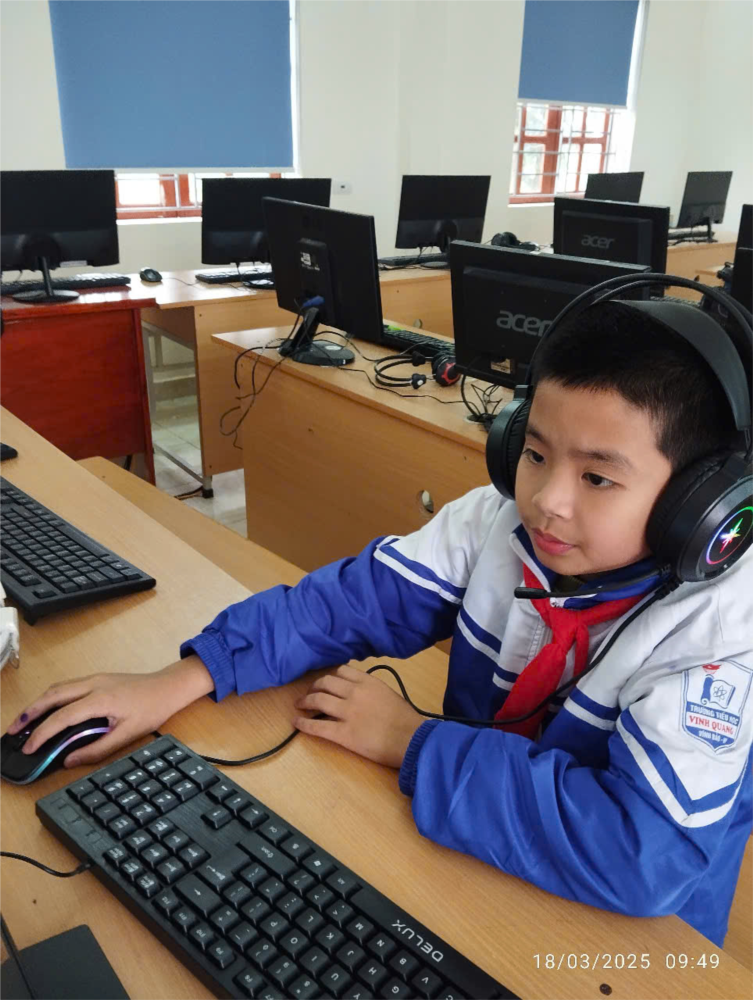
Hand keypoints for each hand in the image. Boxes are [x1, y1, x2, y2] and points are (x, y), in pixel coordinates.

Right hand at [4, 655, 213, 767]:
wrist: (168, 687)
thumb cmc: (151, 708)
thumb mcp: (126, 735)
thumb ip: (96, 749)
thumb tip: (69, 760)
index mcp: (100, 699)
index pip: (61, 717)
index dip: (41, 734)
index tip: (28, 748)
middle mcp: (93, 684)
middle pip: (51, 696)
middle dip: (28, 713)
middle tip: (12, 731)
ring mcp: (94, 678)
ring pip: (57, 688)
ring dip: (37, 703)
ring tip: (23, 721)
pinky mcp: (97, 679)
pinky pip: (67, 686)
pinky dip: (50, 697)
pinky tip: (45, 709)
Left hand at [293, 665, 422, 768]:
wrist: (412, 739)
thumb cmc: (406, 720)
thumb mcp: (388, 694)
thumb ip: (372, 690)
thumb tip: (360, 692)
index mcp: (368, 682)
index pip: (341, 671)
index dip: (329, 677)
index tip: (324, 682)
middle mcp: (354, 692)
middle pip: (325, 683)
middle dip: (314, 687)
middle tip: (309, 694)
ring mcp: (347, 712)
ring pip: (318, 700)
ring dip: (305, 701)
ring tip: (299, 705)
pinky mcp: (343, 733)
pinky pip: (318, 726)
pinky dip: (304, 723)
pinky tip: (297, 723)